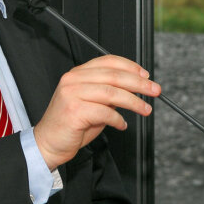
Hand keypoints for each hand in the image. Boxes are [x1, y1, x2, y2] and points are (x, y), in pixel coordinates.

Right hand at [33, 54, 160, 169]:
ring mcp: (72, 94)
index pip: (108, 61)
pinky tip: (122, 124)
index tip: (146, 76)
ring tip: (145, 109)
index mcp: (77, 74)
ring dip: (134, 102)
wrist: (49, 142)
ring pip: (112, 93)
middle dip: (139, 84)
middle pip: (114, 76)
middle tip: (155, 91)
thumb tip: (133, 88)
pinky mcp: (74, 110)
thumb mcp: (91, 103)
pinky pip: (105, 113)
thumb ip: (108, 93)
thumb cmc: (71, 124)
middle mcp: (73, 80)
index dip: (130, 66)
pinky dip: (118, 119)